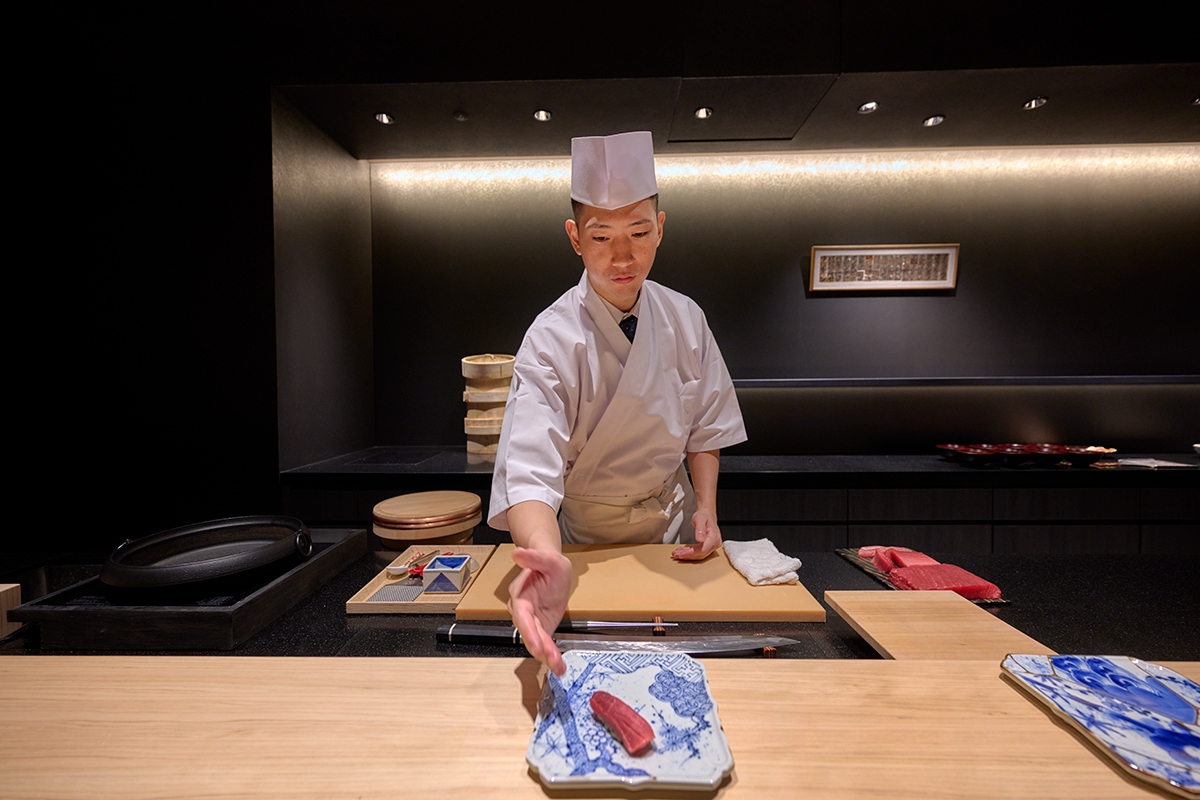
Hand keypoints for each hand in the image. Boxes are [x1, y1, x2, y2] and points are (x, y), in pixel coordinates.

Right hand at [507, 546, 572, 675]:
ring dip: (546, 655)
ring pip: (536, 641)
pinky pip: (545, 643)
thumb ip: (534, 557)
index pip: (522, 615)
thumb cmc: (548, 563)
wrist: (551, 568)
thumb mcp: (548, 558)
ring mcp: (532, 620)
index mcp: (521, 594)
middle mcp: (523, 611)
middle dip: (540, 647)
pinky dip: (551, 655)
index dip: (528, 630)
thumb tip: (517, 553)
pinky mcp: (541, 626)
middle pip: (529, 632)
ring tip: (558, 667)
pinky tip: (559, 666)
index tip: (536, 644)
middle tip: (551, 660)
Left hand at [672, 508, 721, 560]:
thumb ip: (700, 529)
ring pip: (699, 555)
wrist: (707, 516)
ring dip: (688, 555)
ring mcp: (713, 546)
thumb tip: (700, 539)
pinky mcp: (709, 547)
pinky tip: (683, 552)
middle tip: (676, 555)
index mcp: (714, 537)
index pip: (703, 549)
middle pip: (700, 554)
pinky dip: (690, 553)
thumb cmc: (704, 516)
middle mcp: (715, 543)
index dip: (692, 553)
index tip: (682, 554)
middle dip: (687, 555)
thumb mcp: (700, 519)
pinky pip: (699, 553)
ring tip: (677, 554)